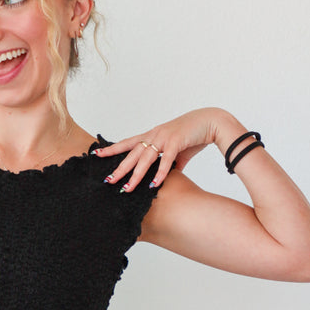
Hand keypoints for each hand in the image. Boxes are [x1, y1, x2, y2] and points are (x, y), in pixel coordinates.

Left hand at [94, 108, 220, 191]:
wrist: (211, 122)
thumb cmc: (195, 135)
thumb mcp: (178, 150)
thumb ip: (171, 163)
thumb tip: (168, 176)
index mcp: (153, 135)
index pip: (128, 143)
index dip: (113, 149)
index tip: (98, 154)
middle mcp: (155, 135)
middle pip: (132, 153)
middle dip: (120, 168)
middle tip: (108, 180)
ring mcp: (164, 138)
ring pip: (145, 158)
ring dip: (136, 174)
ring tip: (127, 188)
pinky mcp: (176, 142)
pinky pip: (165, 160)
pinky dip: (159, 173)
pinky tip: (153, 184)